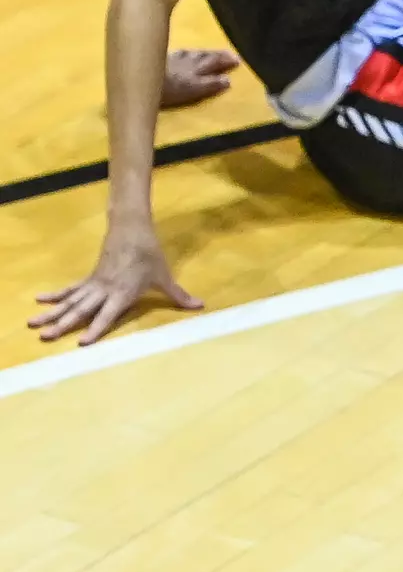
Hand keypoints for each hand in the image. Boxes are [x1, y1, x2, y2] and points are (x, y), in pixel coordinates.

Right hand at [28, 225, 201, 344]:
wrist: (132, 229)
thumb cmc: (150, 254)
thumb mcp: (165, 276)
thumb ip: (178, 295)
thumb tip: (200, 306)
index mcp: (122, 293)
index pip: (107, 314)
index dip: (96, 328)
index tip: (82, 342)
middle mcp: (104, 291)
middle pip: (81, 310)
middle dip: (63, 324)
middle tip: (44, 337)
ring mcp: (94, 284)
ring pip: (70, 301)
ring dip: (52, 313)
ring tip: (32, 324)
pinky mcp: (89, 277)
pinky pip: (70, 289)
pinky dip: (55, 295)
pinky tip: (39, 300)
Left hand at [160, 48, 238, 107]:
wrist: (138, 81)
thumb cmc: (167, 90)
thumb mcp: (192, 90)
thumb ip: (210, 85)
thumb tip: (228, 80)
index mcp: (196, 70)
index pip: (214, 63)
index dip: (225, 61)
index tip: (238, 59)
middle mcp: (187, 62)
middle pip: (205, 57)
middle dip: (218, 55)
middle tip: (230, 53)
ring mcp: (172, 60)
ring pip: (191, 53)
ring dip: (202, 52)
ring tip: (208, 52)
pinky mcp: (159, 60)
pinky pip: (176, 54)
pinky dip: (183, 53)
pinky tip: (182, 53)